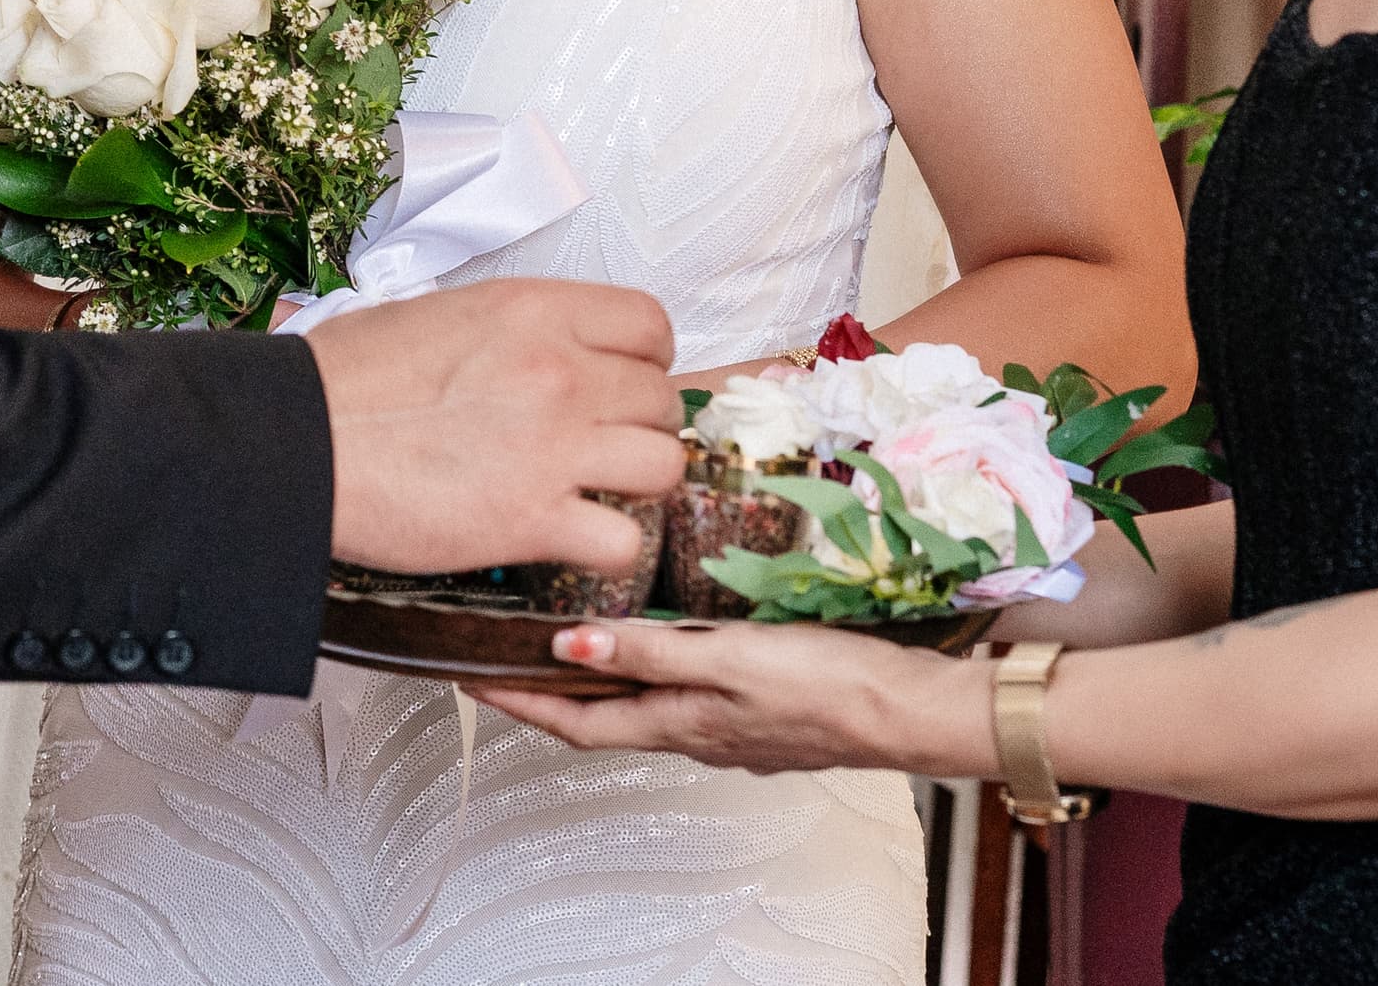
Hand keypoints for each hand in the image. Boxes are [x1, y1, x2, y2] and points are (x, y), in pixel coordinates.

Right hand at [309, 278, 681, 575]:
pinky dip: (604, 549)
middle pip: (661, 398)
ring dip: (634, 484)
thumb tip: (528, 343)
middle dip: (638, 424)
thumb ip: (504, 329)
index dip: (645, 358)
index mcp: (533, 311)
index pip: (650, 324)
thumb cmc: (341, 381)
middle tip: (602, 443)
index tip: (622, 379)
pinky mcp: (532, 520)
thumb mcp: (436, 315)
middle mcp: (558, 371)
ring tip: (596, 492)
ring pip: (661, 466)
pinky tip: (570, 541)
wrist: (294, 442)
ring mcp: (552, 447)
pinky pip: (622, 541)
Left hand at [472, 620, 988, 778]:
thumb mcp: (726, 660)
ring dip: (603, 683)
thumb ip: (649, 655)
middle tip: (505, 658)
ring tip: (572, 643)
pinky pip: (688, 697)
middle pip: (602, 719)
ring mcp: (731, 728)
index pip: (574, 722)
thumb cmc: (825, 684)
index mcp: (679, 724)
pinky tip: (667, 646)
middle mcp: (697, 734)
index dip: (518, 702)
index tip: (470, 680)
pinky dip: (655, 674)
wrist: (907, 710)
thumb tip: (566, 648)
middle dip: (548, 694)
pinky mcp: (763, 713)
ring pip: (646, 708)